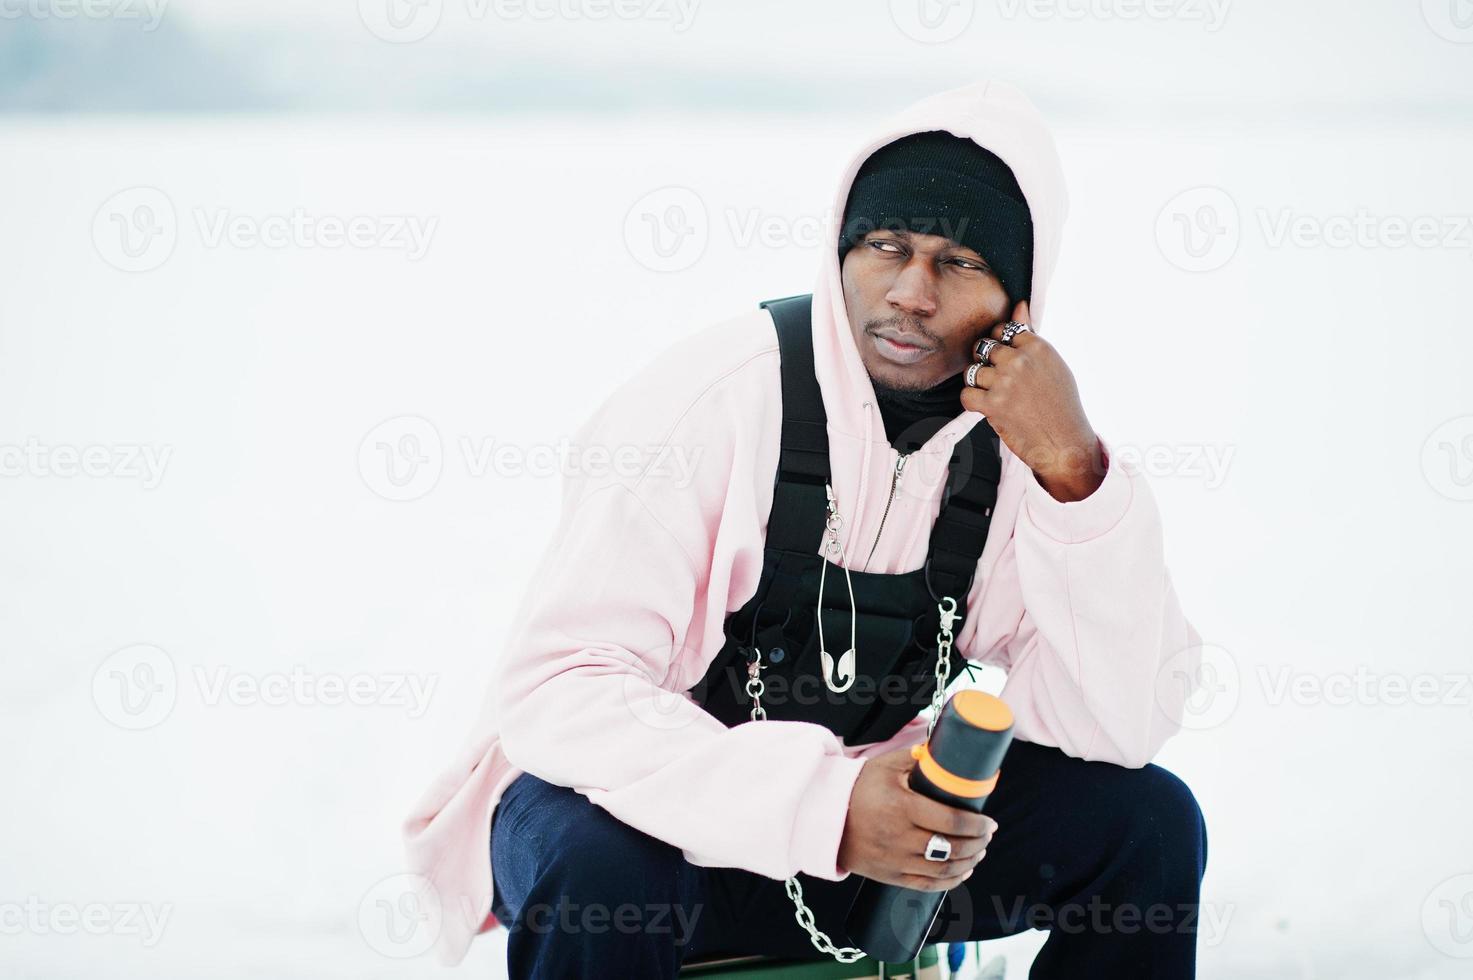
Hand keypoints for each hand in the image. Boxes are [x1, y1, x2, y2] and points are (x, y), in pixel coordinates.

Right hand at [838, 746, 996, 891]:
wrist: (825, 816)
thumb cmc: (858, 787)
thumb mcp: (886, 765)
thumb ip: (918, 759)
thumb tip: (946, 755)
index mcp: (902, 807)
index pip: (952, 822)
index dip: (978, 825)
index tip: (989, 822)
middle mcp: (900, 837)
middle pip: (953, 848)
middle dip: (978, 843)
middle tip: (987, 834)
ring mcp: (895, 860)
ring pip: (944, 870)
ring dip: (969, 862)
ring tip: (979, 851)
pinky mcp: (890, 876)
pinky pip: (927, 885)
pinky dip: (950, 881)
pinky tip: (962, 871)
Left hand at [959, 299, 1104, 501]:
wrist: (1065, 443)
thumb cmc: (1061, 404)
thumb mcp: (1052, 364)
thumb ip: (1030, 335)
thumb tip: (1018, 305)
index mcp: (1037, 346)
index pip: (1001, 331)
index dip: (999, 347)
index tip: (1006, 362)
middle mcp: (1020, 360)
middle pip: (983, 348)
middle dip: (987, 364)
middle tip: (1000, 382)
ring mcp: (1005, 381)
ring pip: (973, 371)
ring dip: (980, 385)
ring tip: (998, 397)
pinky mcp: (992, 404)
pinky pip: (966, 394)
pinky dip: (972, 402)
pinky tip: (987, 408)